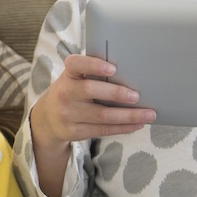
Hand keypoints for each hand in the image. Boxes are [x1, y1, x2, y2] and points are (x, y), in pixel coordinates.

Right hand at [30, 53, 154, 150]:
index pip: (76, 65)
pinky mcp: (74, 131)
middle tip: (137, 96)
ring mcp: (68, 114)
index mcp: (68, 75)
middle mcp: (64, 93)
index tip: (112, 68)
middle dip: (116, 93)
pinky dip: (123, 127)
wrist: (47, 118)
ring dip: (128, 115)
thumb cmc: (71, 92)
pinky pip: (103, 130)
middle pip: (90, 91)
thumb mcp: (74, 80)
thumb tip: (132, 76)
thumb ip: (93, 75)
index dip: (93, 65)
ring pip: (102, 115)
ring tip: (149, 114)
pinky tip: (137, 124)